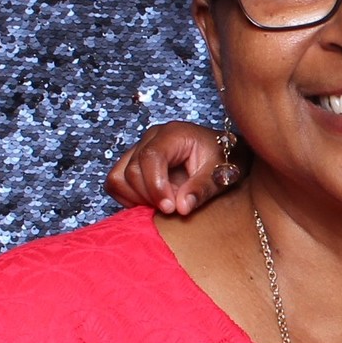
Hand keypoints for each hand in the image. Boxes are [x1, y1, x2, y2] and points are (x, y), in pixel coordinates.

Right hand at [106, 121, 230, 216]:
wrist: (225, 154)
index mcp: (173, 134)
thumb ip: (201, 190)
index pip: (150, 158)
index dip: (156, 186)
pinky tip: (153, 202)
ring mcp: (139, 148)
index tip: (170, 208)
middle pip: (132, 171)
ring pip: (118, 177)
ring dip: (137, 198)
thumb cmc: (224, 160)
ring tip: (164, 203)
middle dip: (150, 196)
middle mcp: (151, 137)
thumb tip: (181, 207)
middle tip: (173, 208)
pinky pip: (116, 183)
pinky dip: (129, 197)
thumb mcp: (220, 174)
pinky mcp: (133, 162)